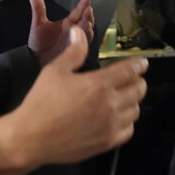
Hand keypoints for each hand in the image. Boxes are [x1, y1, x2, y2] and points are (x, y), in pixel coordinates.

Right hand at [0, 27, 147, 174]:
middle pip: (138, 90)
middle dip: (138, 81)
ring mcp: (111, 126)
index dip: (139, 65)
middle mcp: (110, 104)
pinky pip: (129, 130)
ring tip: (124, 98)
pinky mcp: (108, 143)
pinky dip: (128, 122)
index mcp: (99, 84)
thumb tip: (79, 31)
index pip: (130, 71)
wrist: (32, 138)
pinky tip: (118, 118)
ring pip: (136, 110)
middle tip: (132, 79)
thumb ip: (74, 52)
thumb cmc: (42, 102)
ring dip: (133, 101)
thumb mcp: (55, 71)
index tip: (143, 63)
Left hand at [27, 0, 93, 66]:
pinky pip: (82, 46)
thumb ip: (38, 8)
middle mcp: (73, 32)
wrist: (33, 61)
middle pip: (86, 22)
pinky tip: (83, 34)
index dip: (83, 5)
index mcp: (67, 24)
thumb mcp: (38, 24)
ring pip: (86, 34)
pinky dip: (84, 40)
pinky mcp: (74, 53)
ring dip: (88, 28)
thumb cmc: (38, 44)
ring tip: (87, 22)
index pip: (78, 12)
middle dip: (88, 16)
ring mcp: (75, 42)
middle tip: (88, 10)